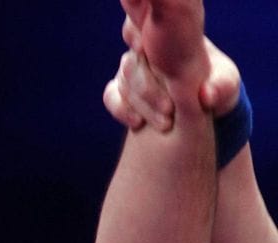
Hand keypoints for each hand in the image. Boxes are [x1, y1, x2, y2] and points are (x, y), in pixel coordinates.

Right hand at [104, 15, 241, 132]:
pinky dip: (122, 109)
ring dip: (142, 104)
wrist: (204, 108)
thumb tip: (205, 95)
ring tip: (165, 122)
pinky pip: (111, 96)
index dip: (137, 34)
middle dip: (148, 89)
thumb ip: (220, 87)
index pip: (144, 25)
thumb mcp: (226, 84)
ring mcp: (131, 69)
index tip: (141, 47)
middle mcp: (146, 49)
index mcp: (170, 37)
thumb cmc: (216, 87)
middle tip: (169, 109)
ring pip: (124, 81)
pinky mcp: (122, 90)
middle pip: (132, 61)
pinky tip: (138, 122)